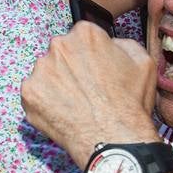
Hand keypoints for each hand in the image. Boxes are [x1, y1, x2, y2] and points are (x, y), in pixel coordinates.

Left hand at [22, 23, 158, 166]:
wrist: (114, 138)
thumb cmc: (130, 102)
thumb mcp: (143, 62)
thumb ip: (122, 44)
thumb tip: (110, 44)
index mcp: (85, 33)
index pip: (81, 37)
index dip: (88, 55)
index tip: (94, 71)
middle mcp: (59, 45)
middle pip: (61, 53)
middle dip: (70, 68)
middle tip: (84, 90)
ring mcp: (40, 70)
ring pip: (46, 73)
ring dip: (56, 85)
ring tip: (75, 105)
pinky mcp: (29, 93)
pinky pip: (34, 94)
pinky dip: (45, 103)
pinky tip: (63, 114)